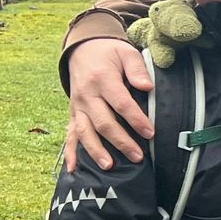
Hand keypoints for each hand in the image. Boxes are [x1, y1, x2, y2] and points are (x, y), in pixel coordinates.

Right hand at [64, 37, 154, 170]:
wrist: (83, 50)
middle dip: (121, 141)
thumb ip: (137, 69)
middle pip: (103, 122)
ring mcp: (77, 106)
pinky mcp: (72, 113)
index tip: (150, 133)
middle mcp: (87, 95)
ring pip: (85, 131)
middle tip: (138, 156)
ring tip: (110, 166)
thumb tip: (147, 87)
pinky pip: (70, 134)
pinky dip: (70, 153)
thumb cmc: (110, 53)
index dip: (136, 119)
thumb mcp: (126, 52)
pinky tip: (73, 169)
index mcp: (102, 79)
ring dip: (96, 150)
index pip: (120, 103)